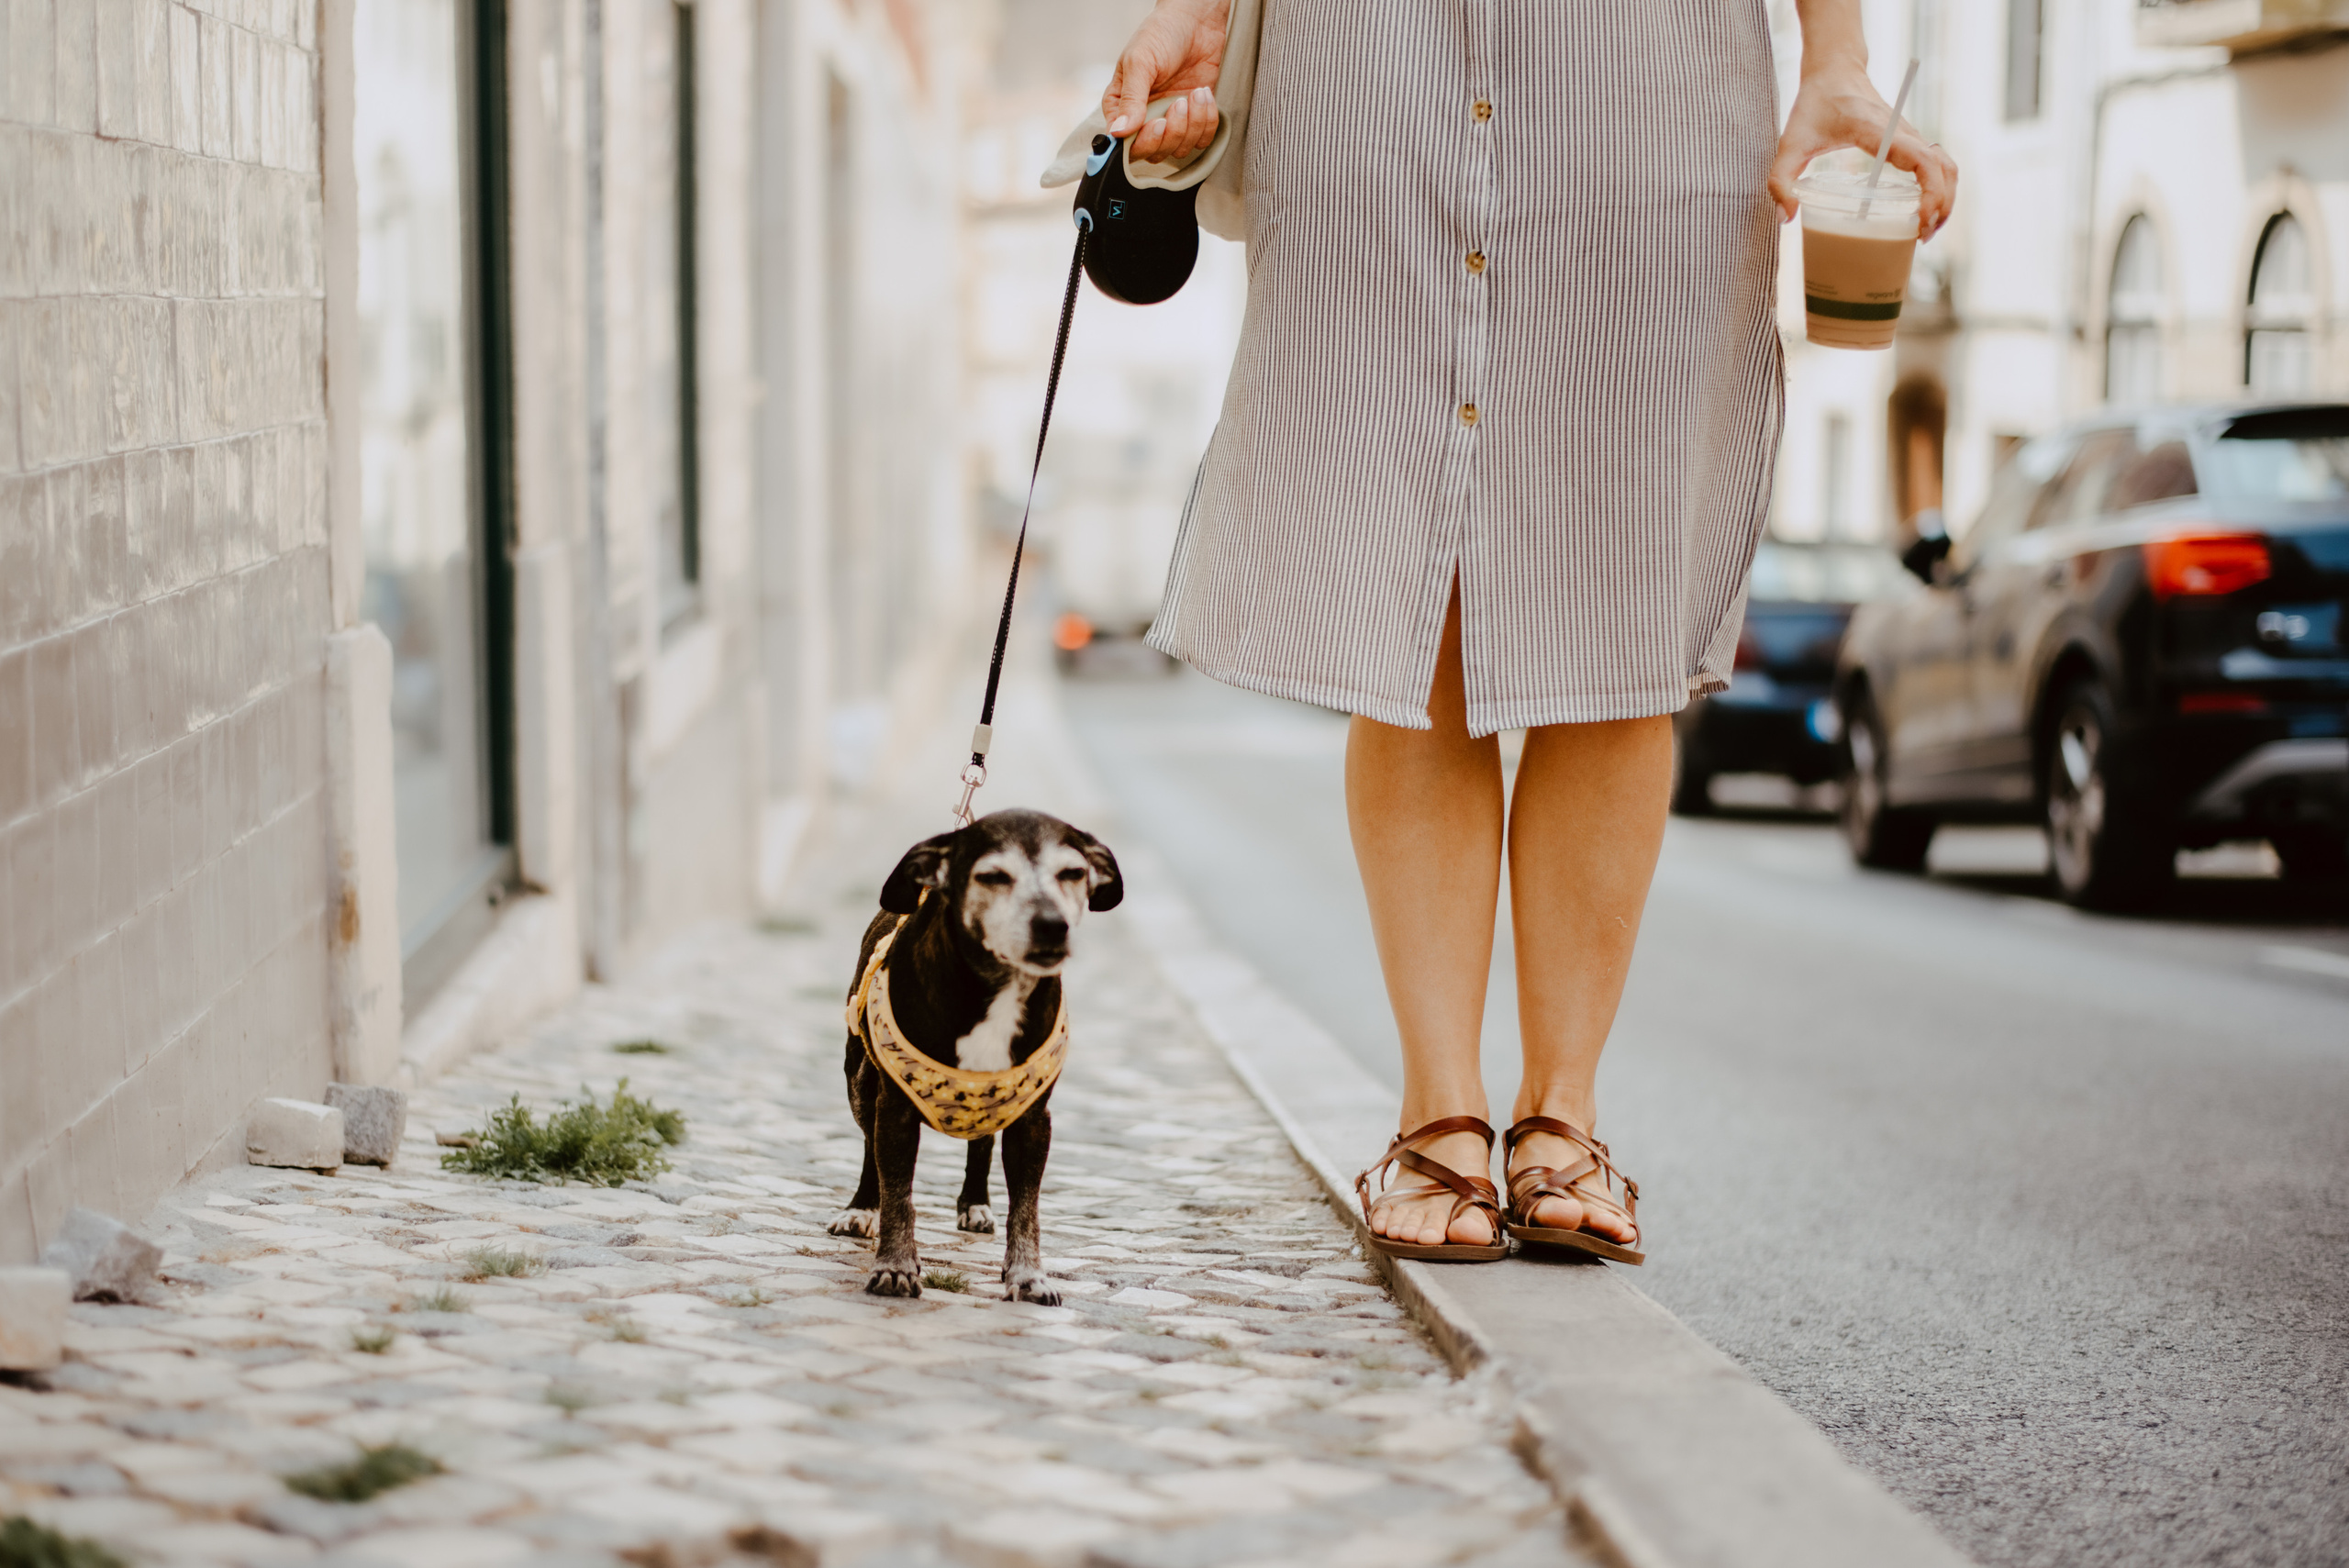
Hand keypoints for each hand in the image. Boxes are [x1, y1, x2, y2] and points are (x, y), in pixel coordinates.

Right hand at [1102, 0, 1229, 164]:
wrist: (1195, 20)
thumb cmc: (1161, 34)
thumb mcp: (1140, 62)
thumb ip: (1131, 99)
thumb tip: (1117, 132)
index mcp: (1121, 107)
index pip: (1125, 146)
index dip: (1144, 142)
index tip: (1157, 123)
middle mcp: (1143, 119)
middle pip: (1154, 153)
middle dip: (1173, 131)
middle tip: (1178, 102)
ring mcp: (1170, 120)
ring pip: (1180, 149)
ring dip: (1193, 124)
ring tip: (1195, 94)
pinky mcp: (1195, 118)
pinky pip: (1202, 140)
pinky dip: (1208, 121)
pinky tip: (1204, 95)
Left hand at [1768, 64, 1957, 238]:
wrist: (1834, 70)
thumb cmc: (1814, 104)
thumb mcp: (1790, 142)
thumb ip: (1780, 180)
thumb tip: (1787, 218)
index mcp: (1882, 132)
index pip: (1923, 162)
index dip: (1931, 193)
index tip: (1921, 221)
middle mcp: (1903, 133)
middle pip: (1944, 168)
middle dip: (1942, 206)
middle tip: (1923, 237)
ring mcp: (1909, 136)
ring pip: (1946, 165)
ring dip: (1946, 197)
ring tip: (1927, 229)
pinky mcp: (1908, 141)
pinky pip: (1936, 163)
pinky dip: (1939, 186)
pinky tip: (1922, 211)